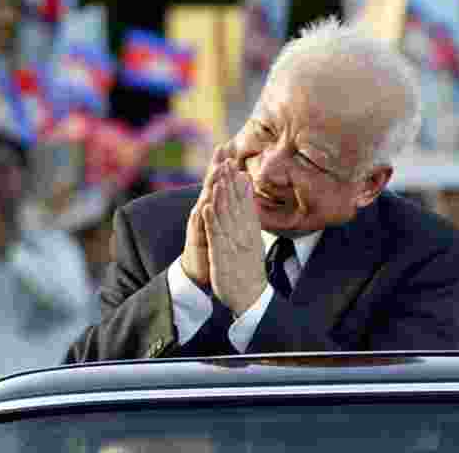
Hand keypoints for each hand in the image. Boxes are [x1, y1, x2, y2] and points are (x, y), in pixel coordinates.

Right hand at [181, 142, 233, 286]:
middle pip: (210, 186)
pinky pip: (199, 227)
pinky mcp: (197, 239)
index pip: (220, 183)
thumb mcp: (226, 222)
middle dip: (215, 168)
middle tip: (220, 150)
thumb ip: (232, 203)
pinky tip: (203, 206)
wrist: (200, 271)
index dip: (223, 166)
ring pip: (205, 202)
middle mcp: (205, 212)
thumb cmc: (215, 244)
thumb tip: (241, 183)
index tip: (229, 148)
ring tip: (215, 172)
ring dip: (209, 188)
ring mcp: (200, 225)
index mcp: (215, 208)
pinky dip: (202, 217)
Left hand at [204, 160, 266, 315]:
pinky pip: (216, 236)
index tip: (234, 164)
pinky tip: (205, 207)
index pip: (245, 203)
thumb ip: (251, 222)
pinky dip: (211, 220)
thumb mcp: (253, 242)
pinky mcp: (222, 256)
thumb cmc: (249, 269)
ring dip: (222, 196)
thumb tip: (249, 206)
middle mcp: (244, 234)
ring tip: (217, 178)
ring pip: (226, 216)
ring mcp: (233, 244)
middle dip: (230, 183)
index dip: (239, 183)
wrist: (251, 297)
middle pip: (237, 204)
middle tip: (226, 161)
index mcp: (251, 231)